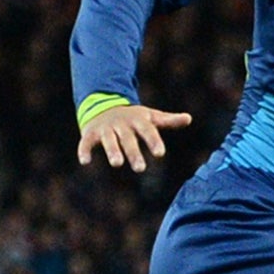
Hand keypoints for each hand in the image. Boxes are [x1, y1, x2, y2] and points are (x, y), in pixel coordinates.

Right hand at [77, 103, 192, 172]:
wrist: (104, 105)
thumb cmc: (133, 117)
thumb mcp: (151, 117)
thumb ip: (169, 120)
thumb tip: (189, 118)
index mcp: (138, 121)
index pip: (148, 131)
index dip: (153, 141)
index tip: (160, 153)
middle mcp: (122, 125)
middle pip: (128, 139)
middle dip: (134, 153)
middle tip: (140, 169)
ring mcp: (106, 129)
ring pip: (109, 141)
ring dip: (113, 151)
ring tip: (117, 164)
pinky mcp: (90, 133)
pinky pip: (86, 143)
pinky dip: (84, 151)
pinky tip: (85, 162)